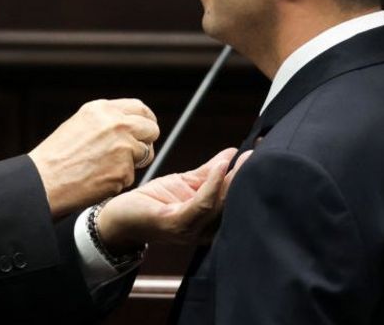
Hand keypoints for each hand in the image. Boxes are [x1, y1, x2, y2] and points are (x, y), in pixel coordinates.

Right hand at [29, 99, 159, 217]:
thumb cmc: (57, 156)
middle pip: (151, 129)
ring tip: (106, 168)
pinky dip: (119, 180)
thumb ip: (106, 121)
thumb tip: (131, 125)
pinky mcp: (123, 170)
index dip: (146, 121)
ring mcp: (122, 147)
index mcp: (103, 109)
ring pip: (145, 154)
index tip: (145, 132)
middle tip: (134, 154)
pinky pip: (131, 175)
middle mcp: (116, 124)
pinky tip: (98, 179)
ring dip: (132, 163)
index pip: (140, 109)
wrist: (44, 180)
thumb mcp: (80, 124)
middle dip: (145, 142)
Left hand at [95, 148, 251, 253]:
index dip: (250, 176)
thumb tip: (233, 154)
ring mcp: (192, 230)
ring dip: (234, 178)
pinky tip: (220, 167)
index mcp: (211, 221)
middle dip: (249, 177)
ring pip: (221, 203)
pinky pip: (201, 204)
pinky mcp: (176, 224)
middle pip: (233, 201)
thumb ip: (209, 171)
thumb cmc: (151, 203)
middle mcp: (205, 230)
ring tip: (245, 158)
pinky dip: (212, 184)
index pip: (236, 198)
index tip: (263, 154)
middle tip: (262, 154)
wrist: (119, 218)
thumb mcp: (185, 183)